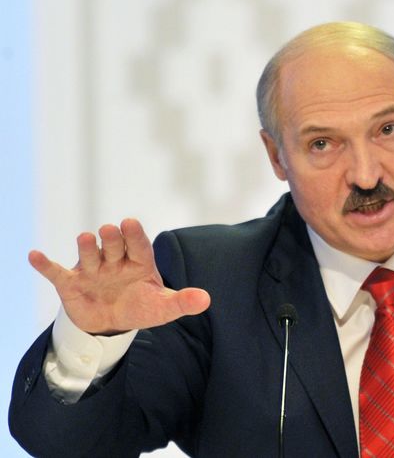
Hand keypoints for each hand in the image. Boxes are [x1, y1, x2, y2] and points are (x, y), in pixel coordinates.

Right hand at [28, 219, 209, 334]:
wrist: (112, 324)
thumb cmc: (141, 307)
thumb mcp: (163, 308)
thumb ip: (182, 302)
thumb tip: (206, 299)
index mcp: (139, 262)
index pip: (139, 245)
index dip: (135, 235)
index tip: (131, 223)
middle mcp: (115, 261)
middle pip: (114, 245)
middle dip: (113, 239)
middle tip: (110, 231)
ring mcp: (92, 270)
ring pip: (89, 254)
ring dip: (87, 247)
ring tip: (86, 239)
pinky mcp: (71, 283)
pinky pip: (56, 272)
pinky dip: (45, 265)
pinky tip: (34, 256)